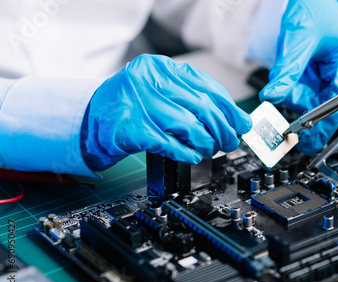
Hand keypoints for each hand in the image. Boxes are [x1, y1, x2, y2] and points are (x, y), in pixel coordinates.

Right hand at [81, 54, 251, 170]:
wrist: (91, 122)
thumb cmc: (131, 107)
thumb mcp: (160, 91)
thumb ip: (191, 99)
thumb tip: (232, 119)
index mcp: (160, 66)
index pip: (207, 86)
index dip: (230, 108)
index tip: (242, 123)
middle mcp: (148, 80)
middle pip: (203, 107)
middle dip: (224, 129)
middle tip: (230, 143)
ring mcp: (139, 104)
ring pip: (190, 126)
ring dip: (208, 143)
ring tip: (210, 150)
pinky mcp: (132, 130)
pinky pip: (171, 144)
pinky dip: (188, 153)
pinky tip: (193, 156)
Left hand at [259, 0, 337, 154]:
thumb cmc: (317, 7)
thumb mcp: (299, 37)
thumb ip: (287, 69)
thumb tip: (273, 95)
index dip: (322, 122)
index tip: (306, 138)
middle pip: (327, 104)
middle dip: (303, 102)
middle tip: (285, 97)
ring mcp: (336, 75)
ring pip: (314, 100)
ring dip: (296, 94)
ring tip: (289, 73)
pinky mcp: (324, 76)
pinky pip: (308, 92)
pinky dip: (295, 89)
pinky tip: (292, 76)